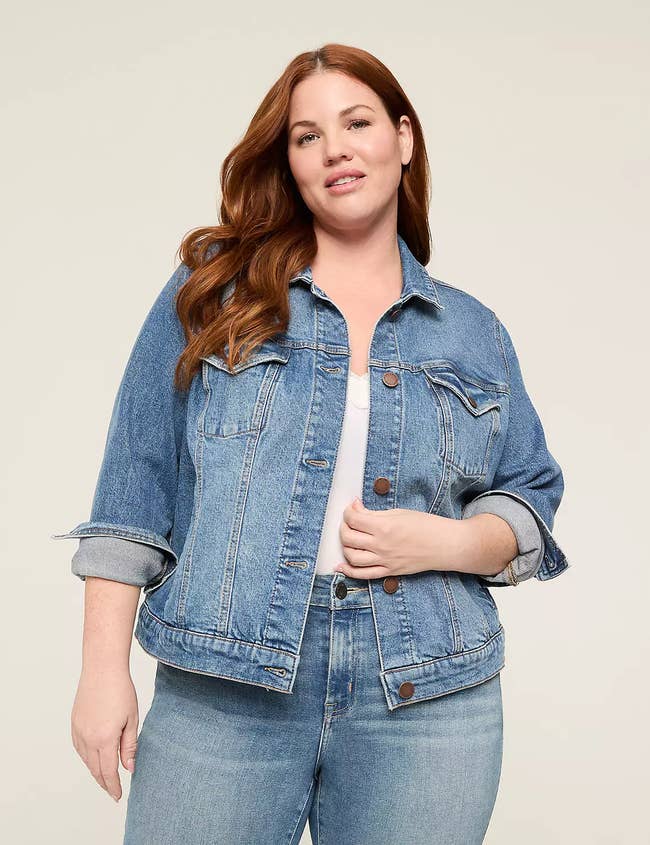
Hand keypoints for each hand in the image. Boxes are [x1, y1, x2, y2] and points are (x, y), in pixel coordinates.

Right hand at [71, 666, 139, 802]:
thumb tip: (129, 768)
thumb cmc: (121, 690)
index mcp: (105, 739)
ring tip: (105, 778)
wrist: (102, 669)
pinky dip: (87, 757)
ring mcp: (79, 731)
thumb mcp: (132, 719)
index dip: (113, 786)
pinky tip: (94, 758)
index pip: (108, 771)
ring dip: (95, 771)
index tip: (118, 796)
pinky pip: (79, 748)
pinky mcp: (74, 724)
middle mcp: (88, 738)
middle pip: (95, 769)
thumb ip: (129, 746)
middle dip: (104, 783)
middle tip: (112, 792)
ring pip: (86, 760)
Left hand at [335, 497, 459, 579]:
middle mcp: (381, 546)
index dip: (348, 511)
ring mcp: (384, 561)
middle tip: (349, 520)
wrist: (445, 545)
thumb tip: (356, 508)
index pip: (353, 519)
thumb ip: (374, 513)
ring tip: (349, 537)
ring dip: (345, 546)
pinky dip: (349, 571)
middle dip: (344, 527)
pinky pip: (363, 575)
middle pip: (348, 538)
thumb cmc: (426, 525)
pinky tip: (341, 565)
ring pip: (352, 557)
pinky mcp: (389, 571)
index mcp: (384, 527)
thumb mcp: (399, 513)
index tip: (352, 508)